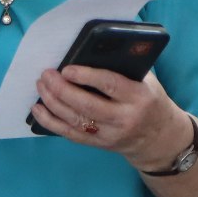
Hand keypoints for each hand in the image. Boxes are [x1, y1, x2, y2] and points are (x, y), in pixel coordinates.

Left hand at [31, 67, 189, 171]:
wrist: (158, 137)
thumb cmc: (149, 100)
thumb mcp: (146, 82)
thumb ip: (123, 69)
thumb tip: (90, 52)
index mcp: (139, 97)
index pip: (110, 85)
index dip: (87, 76)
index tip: (67, 68)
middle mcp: (124, 118)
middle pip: (87, 106)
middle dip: (62, 90)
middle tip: (46, 75)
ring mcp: (110, 135)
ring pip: (75, 120)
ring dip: (53, 102)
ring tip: (41, 86)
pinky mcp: (99, 144)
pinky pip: (70, 134)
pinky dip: (51, 122)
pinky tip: (38, 109)